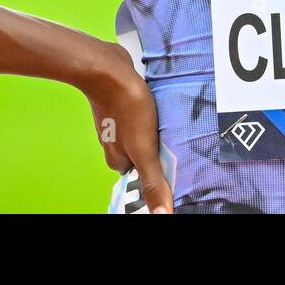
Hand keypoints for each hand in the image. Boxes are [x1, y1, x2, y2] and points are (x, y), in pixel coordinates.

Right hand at [83, 41, 173, 212]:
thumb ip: (152, 182)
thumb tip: (161, 216)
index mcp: (117, 159)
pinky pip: (140, 115)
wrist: (108, 68)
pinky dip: (150, 114)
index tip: (175, 163)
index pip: (143, 175)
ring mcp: (117, 122)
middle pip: (143, 154)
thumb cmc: (127, 107)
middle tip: (176, 140)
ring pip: (142, 134)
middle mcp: (114, 143)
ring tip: (171, 123)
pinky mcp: (122, 103)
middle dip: (160, 149)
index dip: (160, 171)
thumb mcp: (144, 149)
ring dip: (156, 130)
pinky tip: (159, 106)